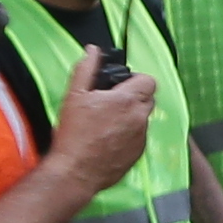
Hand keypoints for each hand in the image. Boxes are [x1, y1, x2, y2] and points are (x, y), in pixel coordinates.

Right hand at [54, 68, 161, 193]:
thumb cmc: (74, 136)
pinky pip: (139, 137)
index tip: (122, 85)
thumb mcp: (74, 95)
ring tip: (106, 123)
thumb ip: (86, 69)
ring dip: (131, 117)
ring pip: (143, 119)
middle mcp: (139, 118)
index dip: (136, 80)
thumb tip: (93, 51)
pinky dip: (128, 135)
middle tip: (111, 103)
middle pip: (148, 99)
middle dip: (133, 98)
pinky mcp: (138, 153)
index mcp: (127, 100)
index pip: (149, 80)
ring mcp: (141, 137)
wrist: (75, 171)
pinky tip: (108, 139)